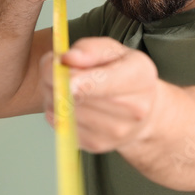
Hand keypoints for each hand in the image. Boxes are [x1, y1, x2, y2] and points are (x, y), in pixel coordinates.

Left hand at [40, 37, 159, 153]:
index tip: (58, 66)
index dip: (73, 75)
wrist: (141, 111)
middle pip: (76, 96)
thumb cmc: (124, 75)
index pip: (101, 81)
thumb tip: (68, 59)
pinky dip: (57, 112)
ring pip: (65, 111)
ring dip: (53, 95)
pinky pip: (63, 126)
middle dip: (55, 79)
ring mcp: (116, 131)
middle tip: (55, 69)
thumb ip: (91, 49)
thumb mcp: (114, 51)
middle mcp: (134, 108)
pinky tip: (68, 103)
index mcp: (140, 76)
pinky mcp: (98, 145)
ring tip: (63, 85)